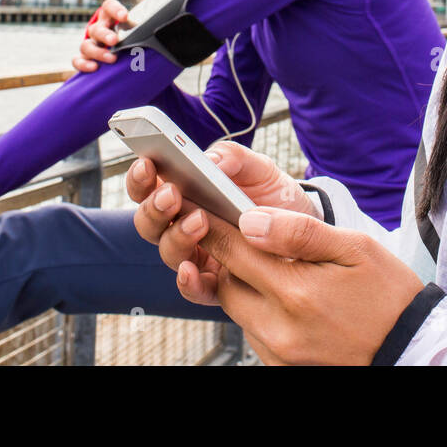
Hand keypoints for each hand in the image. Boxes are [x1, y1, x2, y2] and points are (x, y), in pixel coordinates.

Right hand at [73, 0, 144, 71]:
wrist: (117, 48)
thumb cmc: (127, 30)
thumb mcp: (135, 19)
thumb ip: (145, 6)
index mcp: (110, 17)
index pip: (108, 7)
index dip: (115, 10)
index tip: (125, 16)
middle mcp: (98, 29)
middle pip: (96, 28)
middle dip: (104, 34)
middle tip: (114, 40)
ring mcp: (90, 44)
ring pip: (86, 45)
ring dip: (97, 52)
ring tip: (111, 59)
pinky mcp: (85, 58)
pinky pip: (77, 60)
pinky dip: (83, 64)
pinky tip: (94, 68)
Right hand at [126, 142, 316, 306]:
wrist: (305, 229)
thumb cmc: (273, 195)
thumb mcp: (259, 168)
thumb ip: (234, 157)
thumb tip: (209, 160)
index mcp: (185, 194)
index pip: (148, 187)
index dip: (140, 177)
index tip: (147, 164)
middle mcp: (182, 227)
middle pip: (149, 222)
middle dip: (154, 208)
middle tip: (172, 194)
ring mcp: (198, 256)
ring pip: (168, 252)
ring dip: (176, 236)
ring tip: (199, 220)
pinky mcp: (217, 285)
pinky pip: (194, 289)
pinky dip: (187, 282)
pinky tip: (191, 271)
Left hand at [161, 204, 424, 364]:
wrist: (413, 350)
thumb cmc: (390, 296)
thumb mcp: (356, 250)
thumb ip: (299, 233)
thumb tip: (251, 220)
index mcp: (297, 292)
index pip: (233, 251)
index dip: (212, 224)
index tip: (200, 204)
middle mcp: (279, 329)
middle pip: (227, 281)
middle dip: (226, 254)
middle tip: (236, 230)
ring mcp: (278, 353)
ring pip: (237, 307)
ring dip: (243, 282)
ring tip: (266, 261)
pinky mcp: (282, 366)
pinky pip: (253, 330)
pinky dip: (259, 308)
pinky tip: (283, 294)